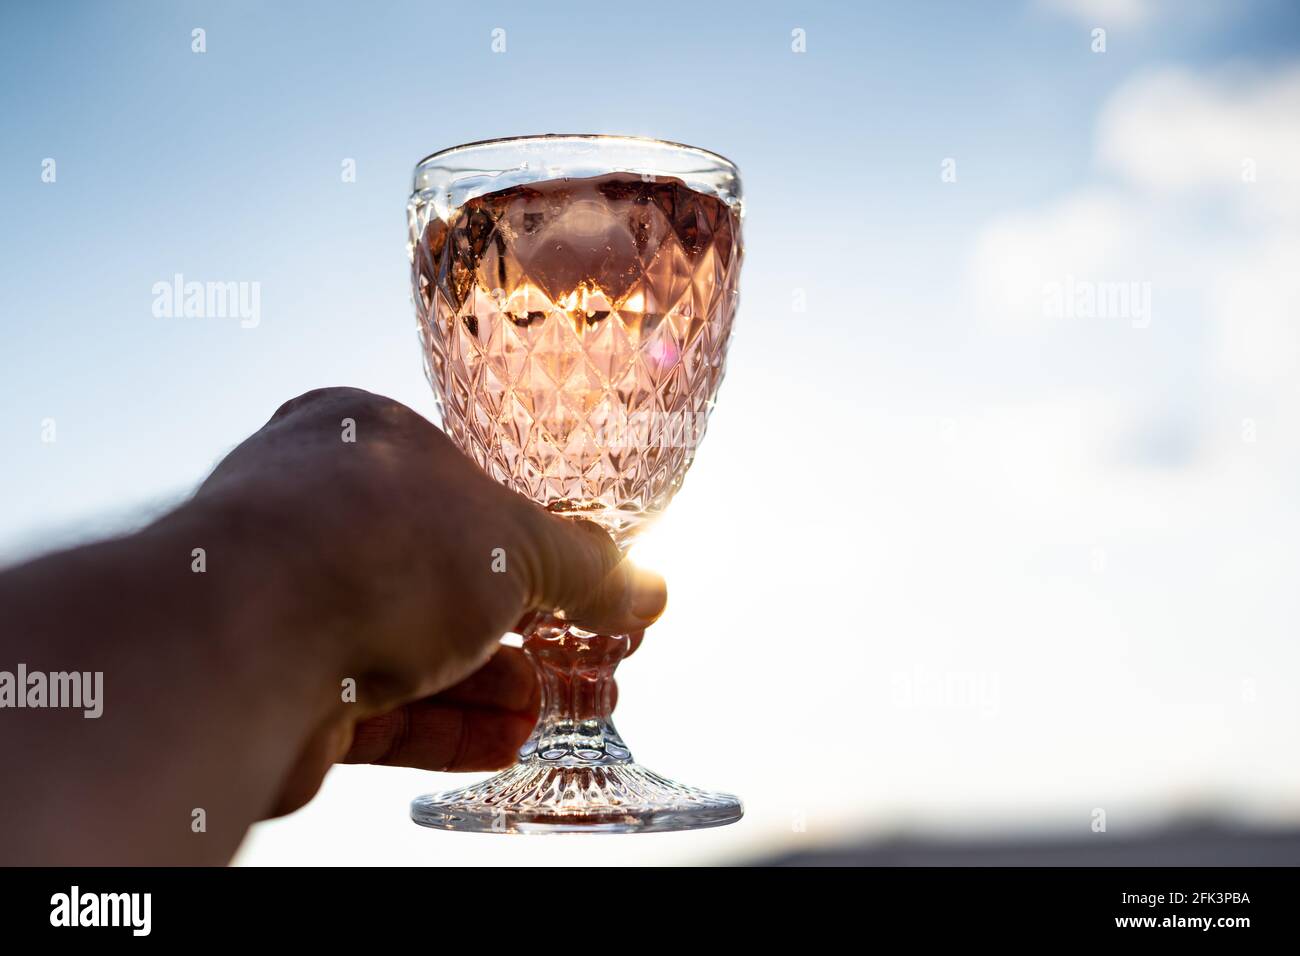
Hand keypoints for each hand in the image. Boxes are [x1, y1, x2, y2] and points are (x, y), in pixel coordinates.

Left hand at [196, 387, 663, 816]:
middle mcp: (316, 508)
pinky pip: (380, 705)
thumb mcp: (513, 545)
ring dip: (491, 681)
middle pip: (440, 572)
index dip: (529, 538)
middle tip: (581, 654)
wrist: (240, 643)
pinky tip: (506, 741)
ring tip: (558, 706)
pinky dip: (446, 724)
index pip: (461, 482)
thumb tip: (648, 588)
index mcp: (363, 434)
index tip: (577, 581)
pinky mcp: (280, 681)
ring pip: (411, 644)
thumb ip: (586, 569)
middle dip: (519, 624)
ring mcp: (292, 597)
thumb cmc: (369, 545)